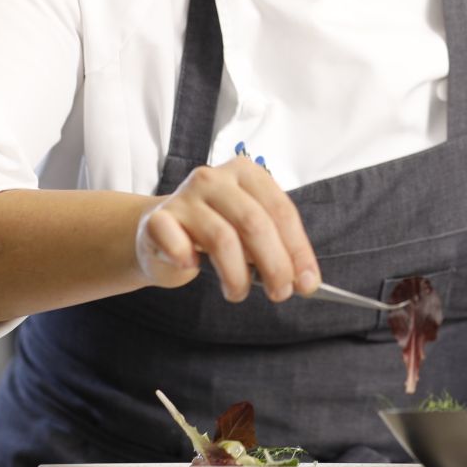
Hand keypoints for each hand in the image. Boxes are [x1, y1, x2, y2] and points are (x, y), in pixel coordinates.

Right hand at [135, 153, 320, 302]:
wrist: (158, 234)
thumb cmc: (212, 233)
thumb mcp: (248, 233)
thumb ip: (275, 247)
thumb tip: (304, 280)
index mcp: (247, 173)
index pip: (281, 210)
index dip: (298, 248)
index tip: (309, 282)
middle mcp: (216, 178)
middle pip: (255, 222)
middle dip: (274, 264)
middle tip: (280, 293)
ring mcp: (184, 195)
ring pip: (222, 237)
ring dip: (236, 275)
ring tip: (238, 292)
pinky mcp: (157, 218)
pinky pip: (177, 244)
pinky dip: (188, 260)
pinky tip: (192, 267)